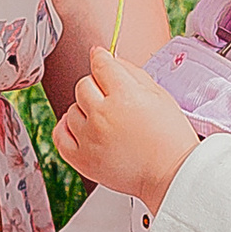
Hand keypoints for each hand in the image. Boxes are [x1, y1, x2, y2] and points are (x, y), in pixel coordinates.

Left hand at [52, 47, 202, 210]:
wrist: (171, 174)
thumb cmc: (170, 138)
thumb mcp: (159, 95)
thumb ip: (131, 72)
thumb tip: (106, 57)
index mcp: (125, 95)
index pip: (100, 64)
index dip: (102, 60)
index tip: (102, 61)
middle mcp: (103, 115)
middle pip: (83, 84)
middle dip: (97, 87)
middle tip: (113, 100)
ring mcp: (89, 138)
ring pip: (71, 109)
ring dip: (86, 110)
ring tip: (106, 122)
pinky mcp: (81, 159)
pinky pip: (60, 134)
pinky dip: (68, 128)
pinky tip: (83, 129)